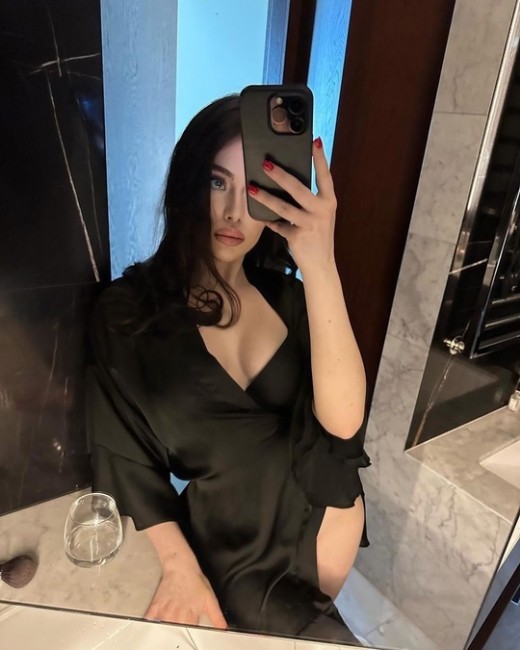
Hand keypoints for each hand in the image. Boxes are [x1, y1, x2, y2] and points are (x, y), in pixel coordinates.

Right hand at [144, 564, 227, 628]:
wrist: (180, 566)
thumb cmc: (194, 580)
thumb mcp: (210, 598)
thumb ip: (216, 616)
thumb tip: (223, 628)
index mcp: (190, 617)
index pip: (189, 635)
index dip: (191, 636)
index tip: (191, 634)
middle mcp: (176, 616)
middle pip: (175, 633)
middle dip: (178, 633)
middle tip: (181, 627)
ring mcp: (164, 612)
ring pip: (163, 629)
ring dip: (167, 628)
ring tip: (171, 626)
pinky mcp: (155, 606)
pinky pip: (150, 620)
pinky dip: (152, 623)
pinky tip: (155, 624)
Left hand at [248, 137, 336, 274]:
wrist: (321, 265)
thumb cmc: (317, 236)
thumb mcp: (319, 216)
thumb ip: (309, 200)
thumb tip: (285, 181)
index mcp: (329, 201)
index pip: (325, 176)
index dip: (320, 158)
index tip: (314, 141)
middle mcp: (321, 211)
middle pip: (299, 188)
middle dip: (281, 175)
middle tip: (266, 163)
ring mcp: (310, 224)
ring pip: (283, 207)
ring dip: (265, 197)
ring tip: (251, 188)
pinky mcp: (297, 236)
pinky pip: (277, 225)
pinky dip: (267, 220)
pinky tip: (257, 214)